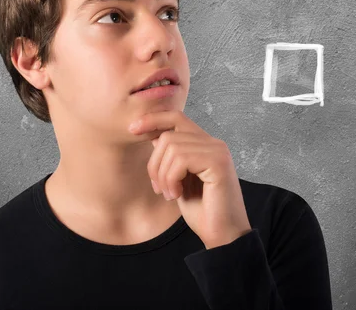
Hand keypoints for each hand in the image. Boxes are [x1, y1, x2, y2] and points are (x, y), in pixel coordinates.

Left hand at [128, 110, 251, 248]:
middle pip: (168, 134)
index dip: (152, 119)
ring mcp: (218, 151)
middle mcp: (214, 143)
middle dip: (154, 163)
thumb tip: (154, 135)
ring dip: (163, 175)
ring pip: (172, 146)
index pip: (176, 117)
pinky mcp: (218, 162)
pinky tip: (177, 194)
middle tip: (159, 189)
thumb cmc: (203, 212)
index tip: (132, 130)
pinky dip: (171, 178)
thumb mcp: (178, 180)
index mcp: (205, 145)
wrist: (223, 237)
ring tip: (170, 194)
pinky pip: (181, 159)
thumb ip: (170, 157)